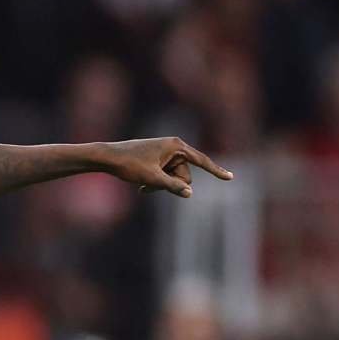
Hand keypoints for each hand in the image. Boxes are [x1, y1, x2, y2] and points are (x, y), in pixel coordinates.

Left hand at [99, 137, 232, 196]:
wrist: (108, 158)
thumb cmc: (129, 165)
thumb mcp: (152, 178)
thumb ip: (172, 186)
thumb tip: (190, 193)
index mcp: (177, 146)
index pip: (202, 161)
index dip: (216, 171)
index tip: (231, 178)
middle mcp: (174, 146)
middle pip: (185, 174)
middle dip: (172, 184)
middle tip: (151, 185)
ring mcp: (166, 152)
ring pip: (174, 177)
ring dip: (162, 185)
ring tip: (144, 187)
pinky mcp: (158, 158)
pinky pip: (166, 175)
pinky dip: (157, 183)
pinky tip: (142, 188)